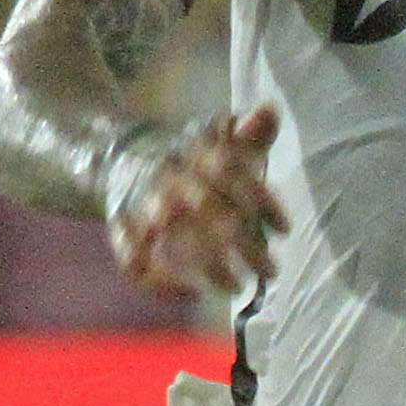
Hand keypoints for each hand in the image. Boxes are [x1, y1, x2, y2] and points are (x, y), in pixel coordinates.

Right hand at [109, 107, 283, 295]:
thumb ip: (250, 136)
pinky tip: (191, 294)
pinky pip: (131, 258)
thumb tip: (269, 111)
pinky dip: (158, 281)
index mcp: (197, 153)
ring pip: (170, 235)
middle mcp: (170, 176)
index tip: (284, 230)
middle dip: (243, 244)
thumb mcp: (223, 144)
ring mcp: (142, 203)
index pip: (230, 171)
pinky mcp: (121, 229)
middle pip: (206, 208)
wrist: (124, 155)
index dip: (260, 200)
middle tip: (271, 272)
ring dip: (206, 265)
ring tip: (236, 288)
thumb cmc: (194, 161)